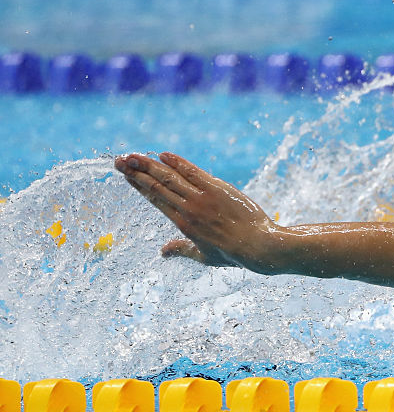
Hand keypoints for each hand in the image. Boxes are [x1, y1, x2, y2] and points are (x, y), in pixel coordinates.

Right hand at [114, 152, 277, 269]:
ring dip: (149, 165)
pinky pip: (194, 172)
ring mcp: (202, 198)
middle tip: (118, 161)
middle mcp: (188, 209)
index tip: (126, 176)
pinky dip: (179, 163)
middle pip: (156, 186)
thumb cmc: (233, 253)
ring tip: (132, 156)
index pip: (155, 200)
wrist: (257, 246)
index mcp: (183, 224)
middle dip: (136, 172)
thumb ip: (181, 250)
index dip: (138, 186)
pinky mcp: (218, 189)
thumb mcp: (204, 256)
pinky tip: (164, 155)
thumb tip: (162, 252)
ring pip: (170, 178)